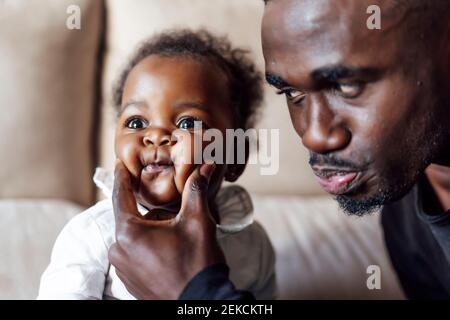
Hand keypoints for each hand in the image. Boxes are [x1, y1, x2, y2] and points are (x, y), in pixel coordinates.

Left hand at [108, 160, 224, 299]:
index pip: (121, 195)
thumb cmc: (197, 264)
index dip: (122, 177)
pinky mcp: (129, 282)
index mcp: (129, 232)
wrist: (200, 302)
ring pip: (135, 237)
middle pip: (134, 218)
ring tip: (177, 241)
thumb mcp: (197, 221)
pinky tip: (170, 254)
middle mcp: (118, 251)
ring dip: (152, 232)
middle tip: (175, 218)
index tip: (120, 164)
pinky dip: (150, 248)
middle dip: (154, 214)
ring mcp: (122, 269)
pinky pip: (135, 255)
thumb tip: (203, 167)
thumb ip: (195, 190)